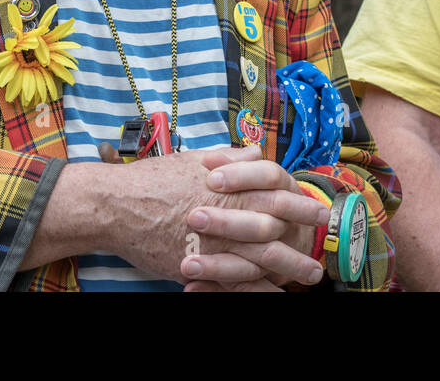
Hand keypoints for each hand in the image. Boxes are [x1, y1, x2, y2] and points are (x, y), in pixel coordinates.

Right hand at [99, 145, 326, 285]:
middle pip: (276, 227)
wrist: (117, 204)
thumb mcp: (195, 159)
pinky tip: (273, 290)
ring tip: (308, 274)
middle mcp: (227, 213)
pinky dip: (257, 286)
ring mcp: (213, 241)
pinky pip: (235, 280)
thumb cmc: (155, 178)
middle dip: (303, 239)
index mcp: (230, 185)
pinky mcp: (198, 265)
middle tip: (322, 247)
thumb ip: (231, 157)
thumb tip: (256, 150)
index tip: (321, 211)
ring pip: (261, 257)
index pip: (276, 192)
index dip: (302, 203)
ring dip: (289, 267)